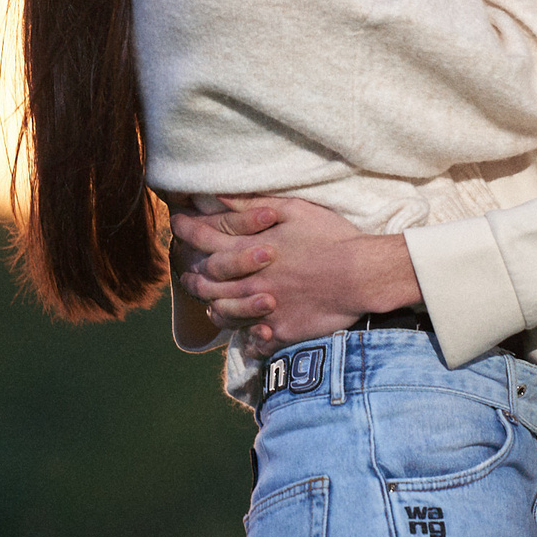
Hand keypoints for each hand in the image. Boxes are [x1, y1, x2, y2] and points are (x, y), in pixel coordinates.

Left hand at [169, 196, 421, 346]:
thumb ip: (250, 205)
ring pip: (222, 312)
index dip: (186, 229)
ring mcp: (261, 309)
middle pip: (205, 281)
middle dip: (190, 272)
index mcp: (248, 249)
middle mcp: (248, 281)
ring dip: (210, 305)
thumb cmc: (330, 237)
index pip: (204, 238)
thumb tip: (217, 196)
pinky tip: (244, 332)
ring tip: (207, 301)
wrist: (361, 275)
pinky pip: (251, 339)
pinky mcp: (279, 331)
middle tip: (185, 269)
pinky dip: (244, 335)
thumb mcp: (292, 210)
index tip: (176, 222)